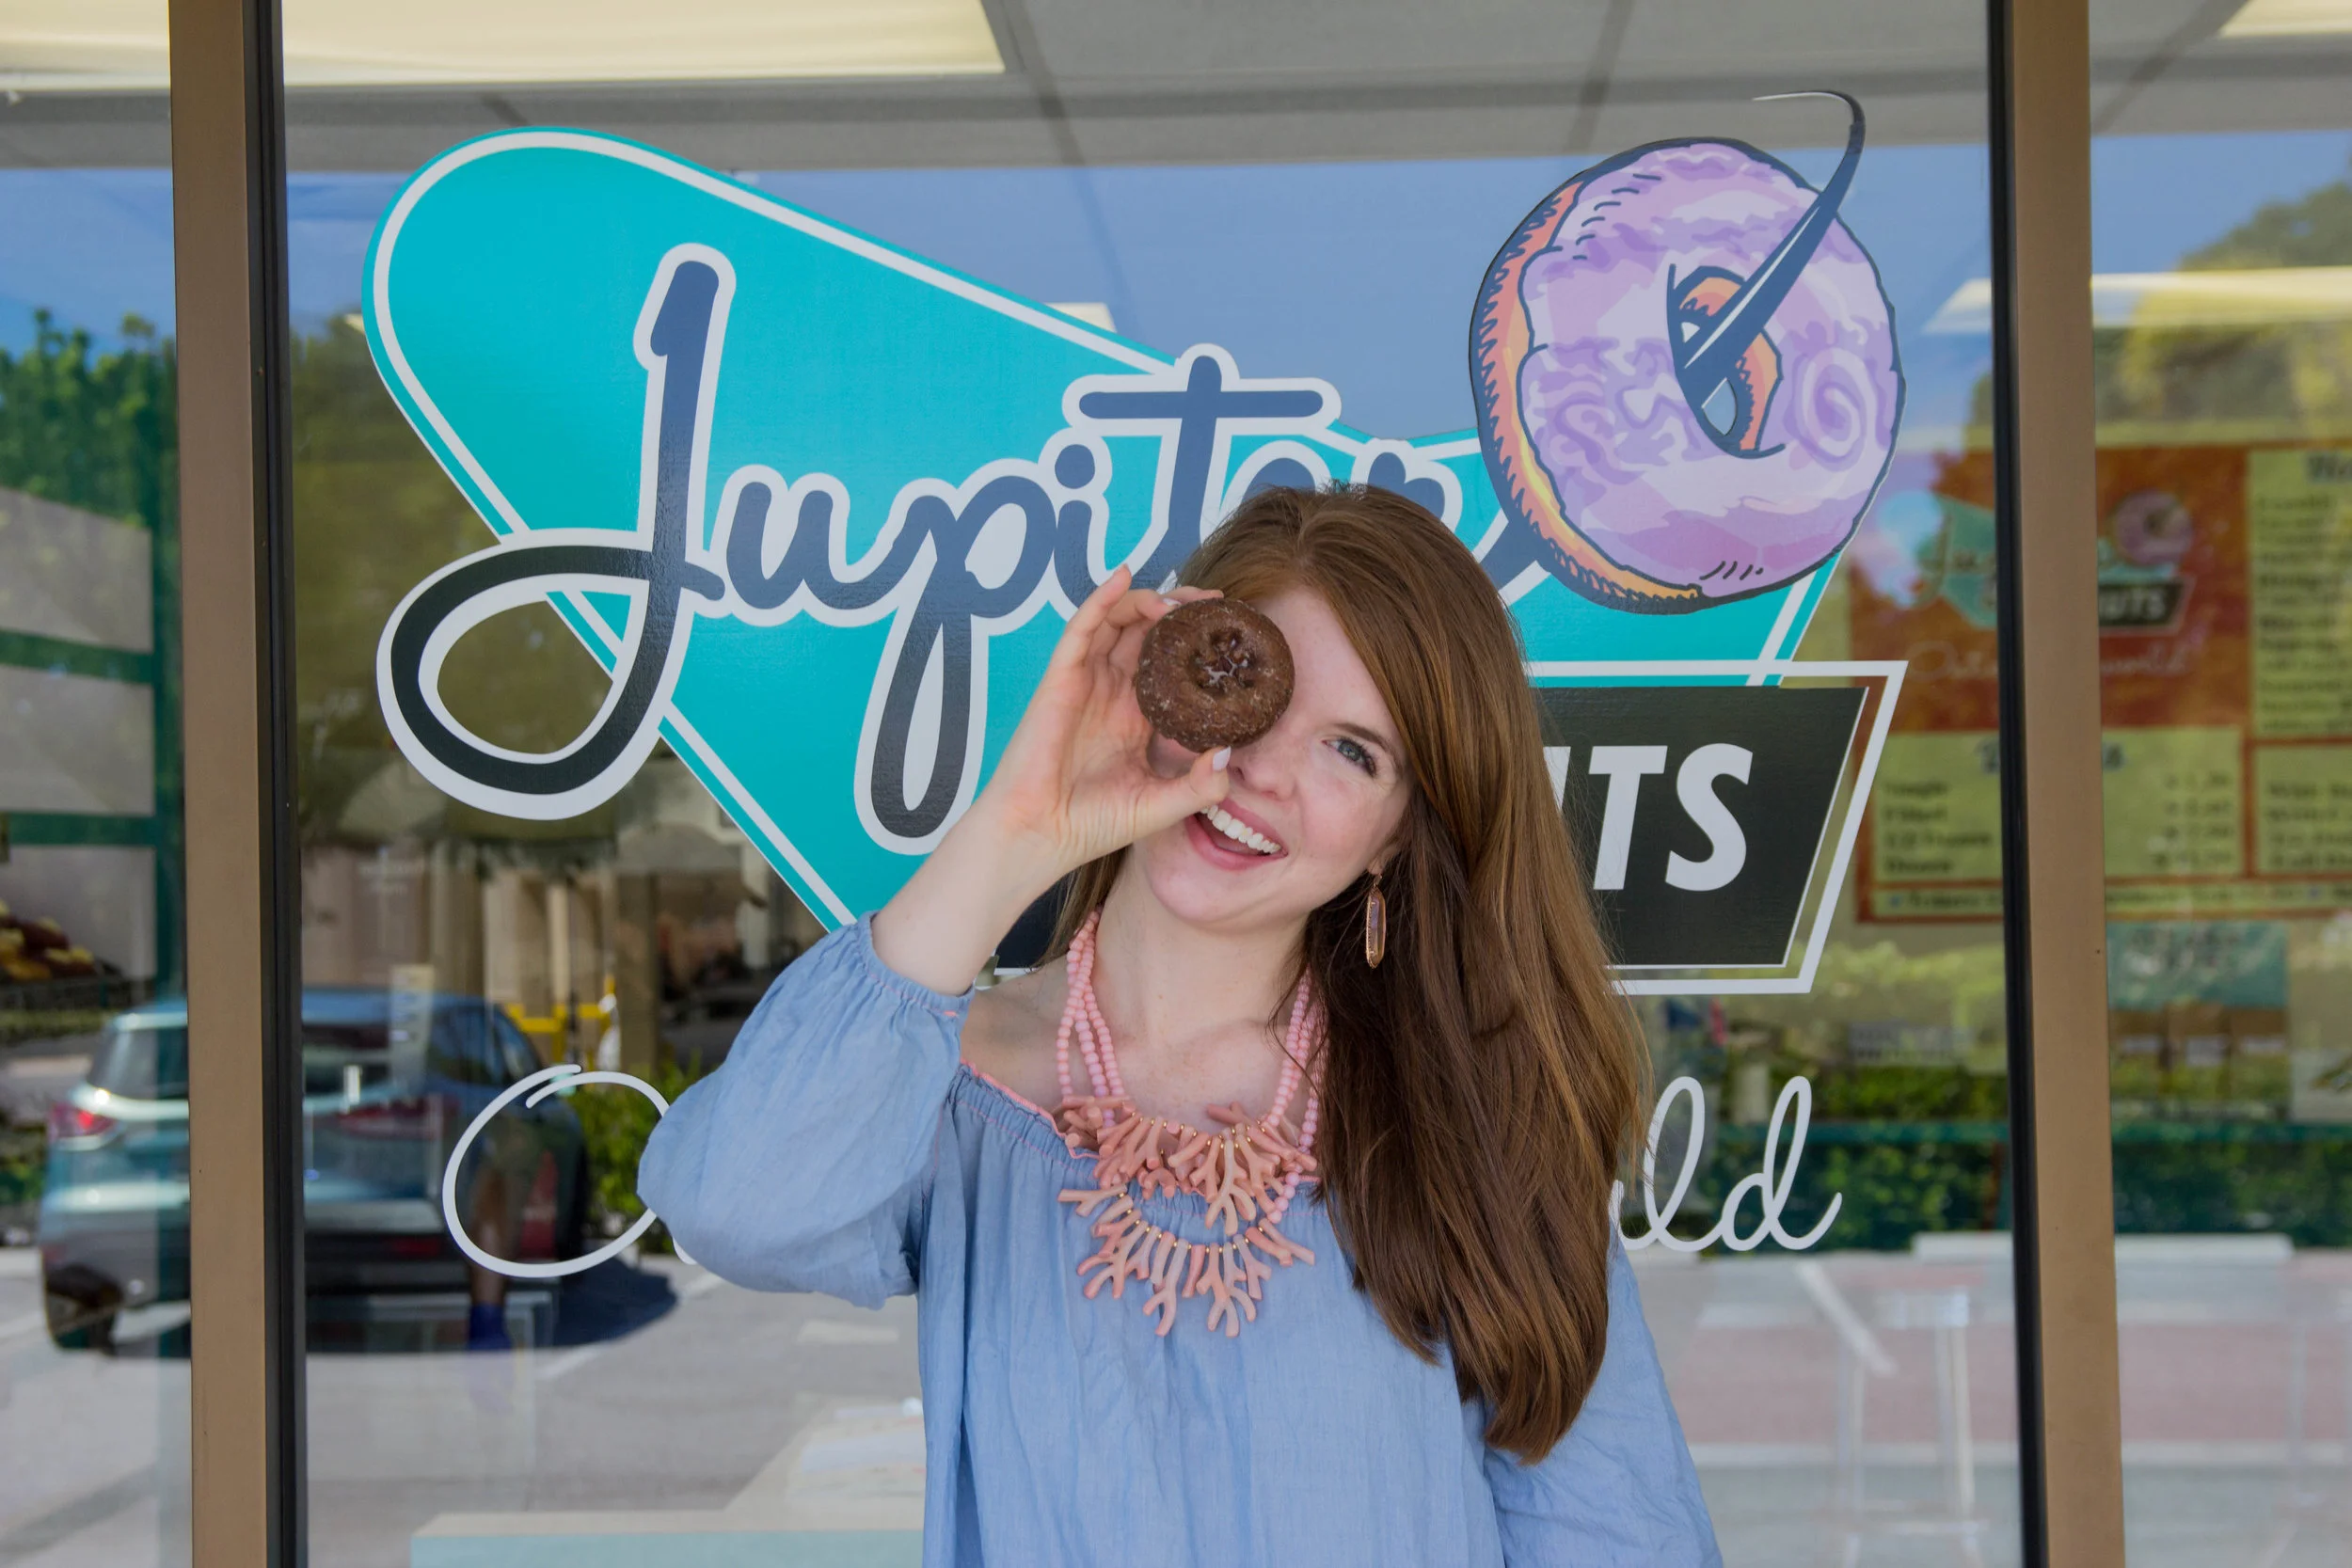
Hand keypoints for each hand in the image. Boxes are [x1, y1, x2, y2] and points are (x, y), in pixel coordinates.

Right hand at [871, 568, 1228, 991]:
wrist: (1042, 836)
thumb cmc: (1092, 824)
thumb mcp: (1162, 805)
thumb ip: (1200, 784)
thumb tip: (1230, 752)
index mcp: (1136, 715)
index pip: (1170, 663)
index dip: (1197, 642)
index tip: (1230, 631)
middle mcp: (1112, 692)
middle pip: (1147, 632)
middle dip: (1180, 611)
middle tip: (1214, 605)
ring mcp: (1085, 681)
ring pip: (1117, 621)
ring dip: (1148, 602)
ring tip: (1180, 600)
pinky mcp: (1061, 679)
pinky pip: (1082, 629)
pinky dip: (1101, 599)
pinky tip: (1124, 577)